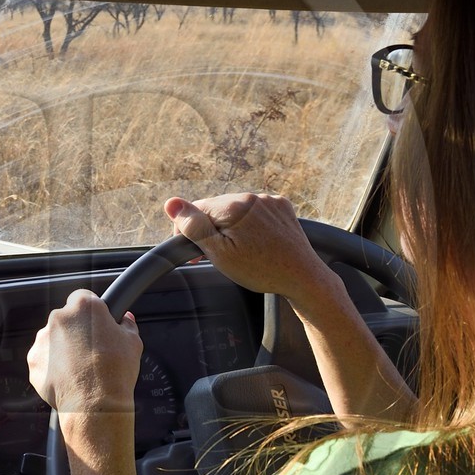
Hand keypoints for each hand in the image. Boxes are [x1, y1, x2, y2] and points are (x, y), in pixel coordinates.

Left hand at [27, 289, 142, 416]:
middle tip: (91, 350)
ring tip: (80, 368)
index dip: (91, 312)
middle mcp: (59, 318)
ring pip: (52, 338)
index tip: (96, 324)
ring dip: (62, 348)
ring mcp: (43, 339)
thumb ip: (127, 324)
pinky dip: (52, 365)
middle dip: (76, 331)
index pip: (83, 297)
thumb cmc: (115, 373)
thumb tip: (126, 319)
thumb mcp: (132, 343)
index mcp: (84, 307)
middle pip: (67, 319)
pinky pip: (43, 358)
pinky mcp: (33, 359)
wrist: (94, 405)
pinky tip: (68, 377)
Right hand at [164, 193, 333, 304]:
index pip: (196, 209)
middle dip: (211, 228)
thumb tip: (171, 203)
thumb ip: (194, 226)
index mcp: (232, 207)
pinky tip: (256, 242)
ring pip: (236, 209)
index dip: (189, 231)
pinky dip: (251, 223)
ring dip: (231, 225)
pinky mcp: (282, 207)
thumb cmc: (260, 269)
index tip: (193, 253)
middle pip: (216, 208)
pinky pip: (256, 210)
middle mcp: (251, 197)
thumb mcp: (220, 253)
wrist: (303, 277)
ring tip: (239, 250)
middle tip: (216, 256)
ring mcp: (269, 200)